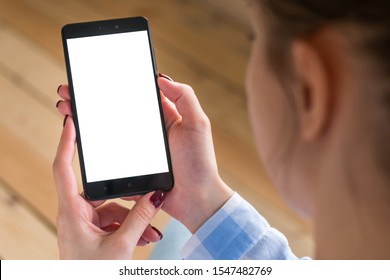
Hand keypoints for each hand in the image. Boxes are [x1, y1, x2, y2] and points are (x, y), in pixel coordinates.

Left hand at [53, 89, 163, 258]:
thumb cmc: (93, 273)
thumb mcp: (120, 244)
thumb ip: (141, 218)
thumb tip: (157, 195)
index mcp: (72, 212)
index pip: (63, 168)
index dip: (66, 143)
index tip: (71, 122)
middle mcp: (76, 214)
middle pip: (104, 192)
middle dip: (129, 200)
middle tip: (147, 202)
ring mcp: (86, 223)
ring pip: (114, 208)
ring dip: (134, 219)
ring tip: (150, 232)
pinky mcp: (95, 232)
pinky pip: (116, 221)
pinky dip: (131, 227)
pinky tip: (146, 237)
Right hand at [56, 77, 233, 234]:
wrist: (196, 199)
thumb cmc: (200, 162)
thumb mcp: (197, 124)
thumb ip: (184, 97)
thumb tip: (160, 77)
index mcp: (161, 117)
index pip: (132, 95)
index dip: (112, 85)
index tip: (92, 78)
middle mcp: (146, 131)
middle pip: (114, 111)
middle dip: (90, 101)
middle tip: (69, 92)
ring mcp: (136, 149)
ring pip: (106, 131)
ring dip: (86, 120)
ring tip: (66, 109)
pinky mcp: (130, 166)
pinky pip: (108, 154)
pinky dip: (91, 145)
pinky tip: (76, 136)